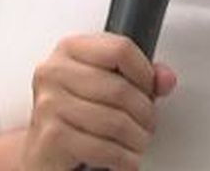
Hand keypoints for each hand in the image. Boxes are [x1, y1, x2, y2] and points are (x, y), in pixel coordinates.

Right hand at [20, 34, 178, 170]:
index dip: (144, 73)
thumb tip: (165, 79)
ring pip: (116, 121)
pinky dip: (124, 159)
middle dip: (145, 114)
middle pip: (121, 89)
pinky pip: (105, 149)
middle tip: (148, 125)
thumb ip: (140, 77)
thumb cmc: (76, 116)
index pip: (120, 49)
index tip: (149, 89)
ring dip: (137, 140)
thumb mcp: (107, 86)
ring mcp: (50, 104)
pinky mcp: (52, 136)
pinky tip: (125, 159)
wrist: (43, 152)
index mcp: (70, 50)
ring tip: (137, 143)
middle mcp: (55, 72)